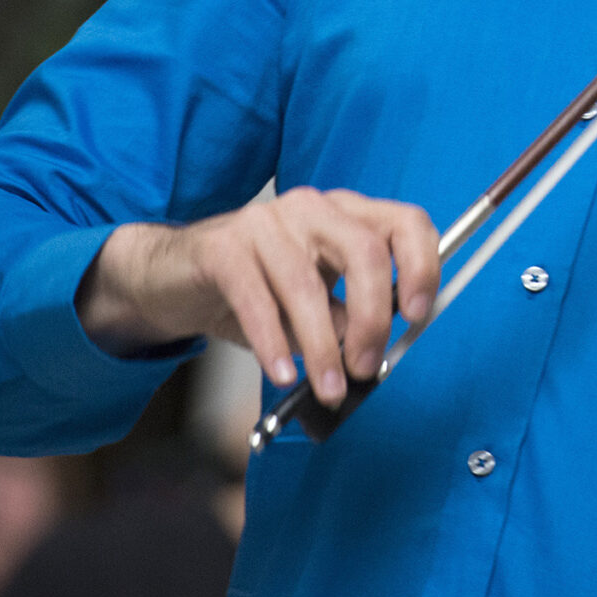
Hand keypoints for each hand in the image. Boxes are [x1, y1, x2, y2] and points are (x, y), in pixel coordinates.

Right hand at [76, 188, 439, 406]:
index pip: (405, 223)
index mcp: (346, 215)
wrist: (173, 279)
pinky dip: (274, 343)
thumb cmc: (254, 291)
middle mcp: (312, 208)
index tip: (418, 314)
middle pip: (366, 251)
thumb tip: (374, 353)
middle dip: (373, 318)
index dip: (423, 265)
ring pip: (309, 284)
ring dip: (322, 347)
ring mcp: (266, 222)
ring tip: (329, 389)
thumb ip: (345, 320)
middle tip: (368, 366)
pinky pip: (257, 300)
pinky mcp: (223, 248)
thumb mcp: (312, 307)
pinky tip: (281, 375)